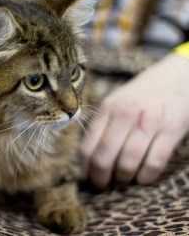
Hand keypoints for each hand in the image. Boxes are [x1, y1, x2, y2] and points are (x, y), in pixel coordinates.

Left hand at [79, 54, 188, 187]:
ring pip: (128, 162)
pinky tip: (142, 179)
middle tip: (101, 185)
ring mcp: (149, 122)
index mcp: (108, 108)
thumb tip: (86, 155)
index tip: (84, 178)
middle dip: (100, 178)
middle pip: (104, 156)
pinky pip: (154, 162)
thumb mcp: (116, 101)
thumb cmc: (142, 94)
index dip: (83, 167)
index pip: (88, 144)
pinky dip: (146, 176)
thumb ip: (102, 123)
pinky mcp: (171, 130)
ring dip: (122, 178)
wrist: (177, 76)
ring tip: (122, 180)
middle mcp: (125, 115)